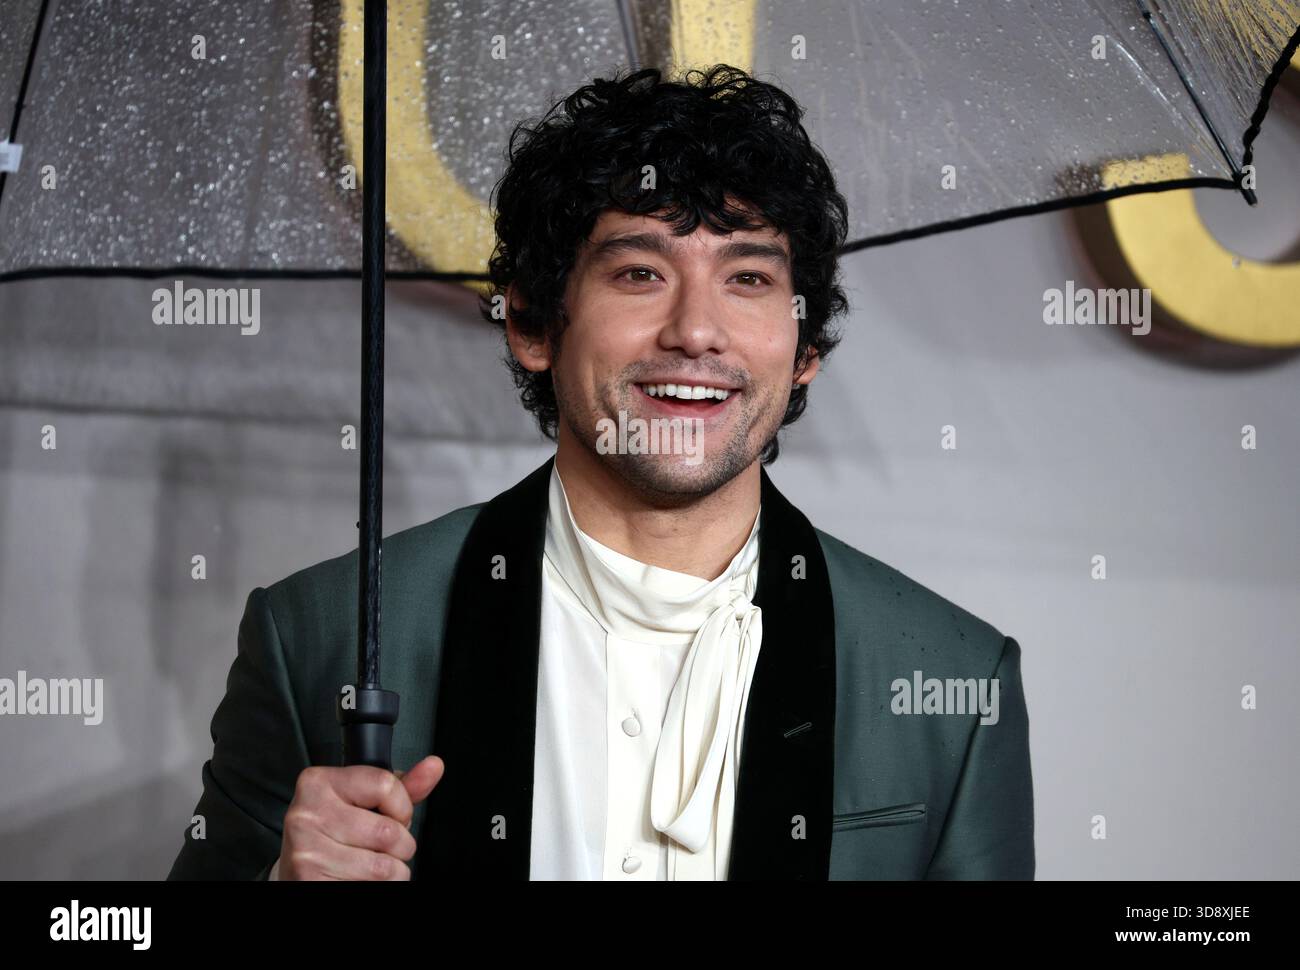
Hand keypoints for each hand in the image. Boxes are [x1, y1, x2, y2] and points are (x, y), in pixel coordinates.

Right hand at [274, 755, 444, 879]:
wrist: (297, 871)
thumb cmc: (335, 833)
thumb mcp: (366, 802)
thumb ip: (403, 786)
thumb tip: (434, 766)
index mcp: (319, 783)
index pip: (386, 785)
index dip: (401, 807)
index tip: (391, 816)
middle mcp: (307, 814)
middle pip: (389, 831)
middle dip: (399, 845)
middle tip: (380, 846)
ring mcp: (306, 849)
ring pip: (384, 867)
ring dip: (391, 871)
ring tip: (370, 864)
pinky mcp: (310, 880)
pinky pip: (371, 886)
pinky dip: (376, 887)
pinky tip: (356, 877)